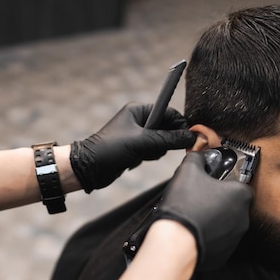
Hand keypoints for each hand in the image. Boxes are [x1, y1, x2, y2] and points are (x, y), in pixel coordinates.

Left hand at [70, 102, 195, 192]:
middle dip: (166, 140)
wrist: (88, 168)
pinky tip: (138, 160)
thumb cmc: (110, 150)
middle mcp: (138, 120)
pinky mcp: (135, 148)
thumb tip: (191, 137)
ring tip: (144, 155)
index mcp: (138, 110)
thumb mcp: (142, 142)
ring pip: (161, 141)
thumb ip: (168, 139)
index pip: (168, 111)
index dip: (179, 124)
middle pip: (167, 127)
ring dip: (156, 150)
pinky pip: (152, 151)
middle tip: (160, 149)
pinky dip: (149, 156)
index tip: (188, 137)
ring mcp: (137, 134)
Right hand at [157, 152, 252, 269]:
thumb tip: (199, 157)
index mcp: (241, 195)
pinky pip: (217, 240)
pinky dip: (207, 235)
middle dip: (217, 199)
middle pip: (232, 203)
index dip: (224, 179)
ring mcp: (235, 238)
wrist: (175, 242)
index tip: (212, 180)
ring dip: (212, 218)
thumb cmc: (184, 206)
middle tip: (198, 197)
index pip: (239, 181)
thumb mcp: (188, 170)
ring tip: (193, 214)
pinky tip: (192, 230)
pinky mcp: (224, 254)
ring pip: (225, 222)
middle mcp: (243, 218)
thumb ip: (197, 158)